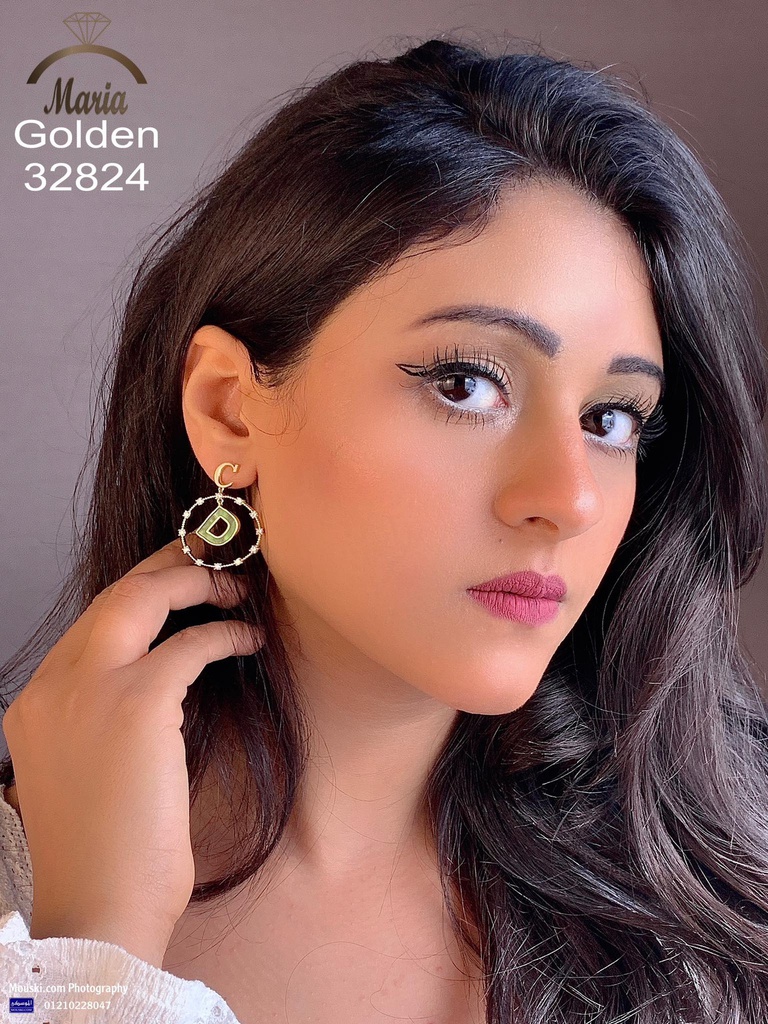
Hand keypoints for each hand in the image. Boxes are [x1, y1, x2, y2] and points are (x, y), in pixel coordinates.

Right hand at [1, 536, 261, 966]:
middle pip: (112, 596)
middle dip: (166, 566)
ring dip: (194, 582)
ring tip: (234, 586)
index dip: (139, 592)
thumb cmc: (110, 852)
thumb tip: (169, 677)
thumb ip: (106, 716)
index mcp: (36, 703)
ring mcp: (88, 691)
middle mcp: (52, 687)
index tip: (176, 578)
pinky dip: (223, 634)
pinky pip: (188, 644)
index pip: (90, 624)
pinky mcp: (135, 706)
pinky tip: (248, 639)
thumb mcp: (89, 769)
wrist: (101, 910)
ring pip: (141, 598)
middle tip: (211, 556)